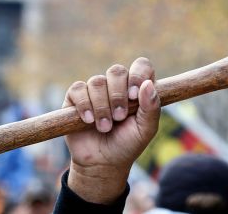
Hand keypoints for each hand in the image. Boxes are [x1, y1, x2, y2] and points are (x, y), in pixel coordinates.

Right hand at [62, 57, 160, 203]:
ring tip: (104, 127)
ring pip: (97, 82)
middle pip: (117, 71)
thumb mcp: (145, 130)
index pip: (141, 66)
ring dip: (102, 107)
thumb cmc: (126, 145)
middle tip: (119, 117)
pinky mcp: (76, 97)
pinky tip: (88, 120)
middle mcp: (116, 85)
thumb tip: (148, 84)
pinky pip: (78, 89)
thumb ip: (151, 108)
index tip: (134, 95)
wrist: (101, 163)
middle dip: (118, 95)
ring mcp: (96, 90)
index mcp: (137, 89)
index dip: (138, 74)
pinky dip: (84, 105)